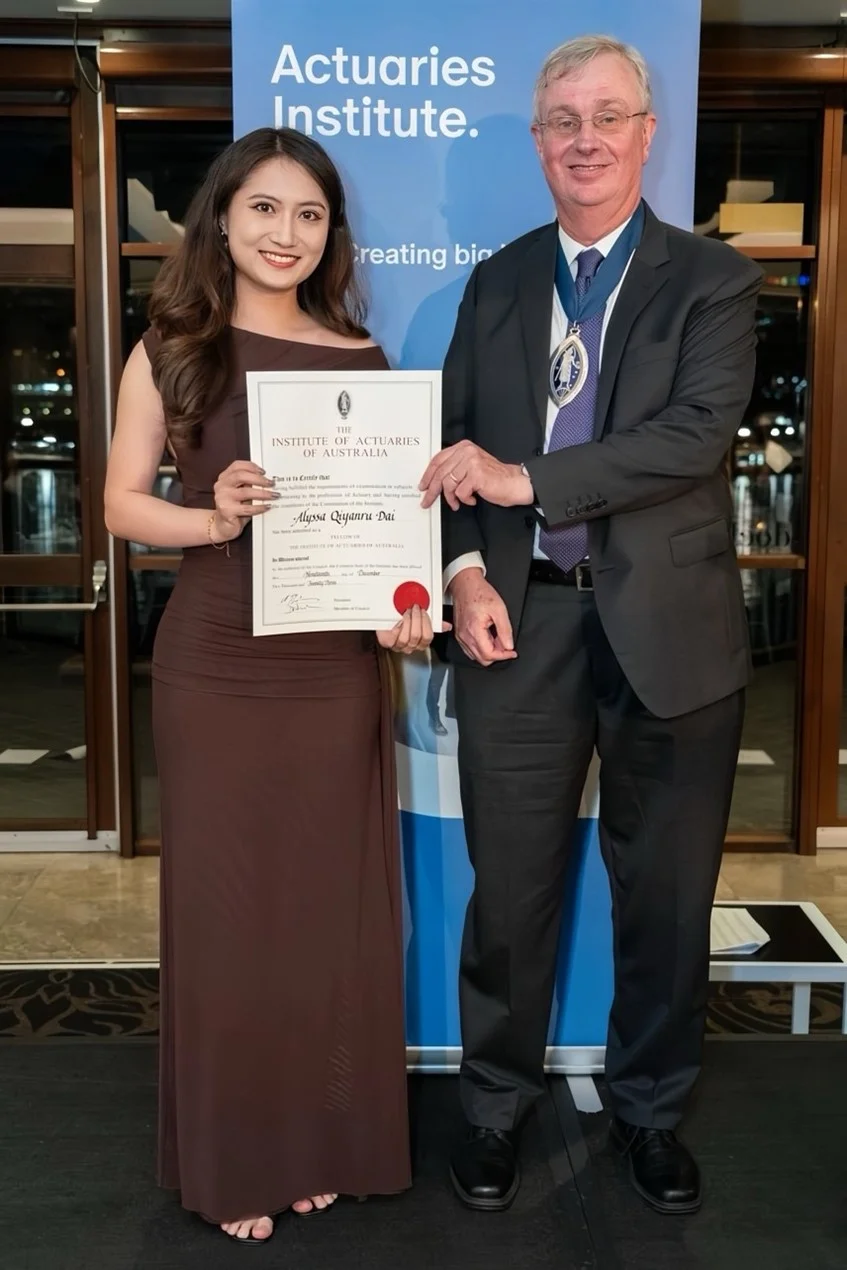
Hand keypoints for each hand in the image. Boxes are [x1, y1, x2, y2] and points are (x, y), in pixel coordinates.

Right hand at [212, 460, 276, 541]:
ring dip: (263, 493)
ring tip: (274, 495)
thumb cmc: (236, 508)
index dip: (251, 466)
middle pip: (240, 476)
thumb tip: (269, 480)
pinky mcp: (226, 511)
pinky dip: (259, 507)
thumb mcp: (242, 493)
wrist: (223, 526)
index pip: (237, 466)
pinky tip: (267, 507)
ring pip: (245, 492)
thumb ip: (249, 484)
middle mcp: (221, 486)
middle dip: (259, 479)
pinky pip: (247, 508)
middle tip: (272, 484)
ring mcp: (222, 498)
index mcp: (224, 478)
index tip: (264, 472)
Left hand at [376, 606, 451, 654]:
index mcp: (420, 643)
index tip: (423, 611)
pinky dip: (397, 627)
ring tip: (406, 612)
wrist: (386, 618)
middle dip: (416, 619)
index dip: (426, 623)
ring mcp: (399, 646)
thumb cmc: (403, 619)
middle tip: (414, 608)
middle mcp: (410, 647)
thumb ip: (434, 623)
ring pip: (406, 638)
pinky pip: (394, 638)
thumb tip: (446, 626)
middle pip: (417, 637)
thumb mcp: (420, 619)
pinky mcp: (388, 643)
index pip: (428, 638)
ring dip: (407, 621)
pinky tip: (398, 621)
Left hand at [419, 440, 533, 510]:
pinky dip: (464, 499)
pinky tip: (472, 499)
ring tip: (457, 502)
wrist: (515, 483)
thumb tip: (435, 480)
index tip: (423, 485)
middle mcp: (467, 452)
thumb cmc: (494, 478)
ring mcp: (472, 462)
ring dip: (451, 498)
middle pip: (440, 472)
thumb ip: (455, 468)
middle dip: (432, 490)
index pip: (438, 459)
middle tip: (427, 500)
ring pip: (448, 483)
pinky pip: (460, 492)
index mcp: (464, 448)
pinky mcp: (476, 475)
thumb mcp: (471, 467)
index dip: (427, 475)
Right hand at [448, 568, 516, 665]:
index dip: (504, 656)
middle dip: (497, 654)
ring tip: (498, 639)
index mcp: (474, 630)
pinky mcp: (460, 634)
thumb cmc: (480, 593)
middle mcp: (465, 636)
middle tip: (506, 644)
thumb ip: (505, 630)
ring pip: (476, 656)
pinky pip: (470, 649)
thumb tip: (509, 646)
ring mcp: (461, 636)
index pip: (489, 654)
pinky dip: (481, 648)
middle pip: (482, 659)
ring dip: (489, 651)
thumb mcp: (499, 609)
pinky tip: (489, 638)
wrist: (465, 585)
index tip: (512, 651)